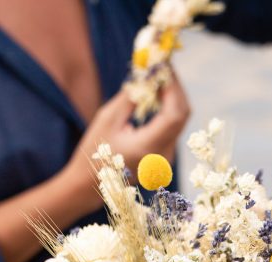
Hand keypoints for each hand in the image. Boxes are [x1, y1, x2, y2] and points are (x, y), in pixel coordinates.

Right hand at [68, 74, 190, 180]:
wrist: (90, 184)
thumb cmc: (94, 153)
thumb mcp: (108, 119)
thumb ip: (131, 98)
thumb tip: (147, 75)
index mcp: (149, 147)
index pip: (174, 113)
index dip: (173, 87)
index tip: (164, 66)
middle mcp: (163, 155)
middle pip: (182, 115)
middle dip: (175, 88)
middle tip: (163, 67)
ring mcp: (166, 157)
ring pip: (179, 120)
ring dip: (173, 96)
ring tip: (159, 76)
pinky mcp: (164, 155)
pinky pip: (172, 127)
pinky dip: (168, 108)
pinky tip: (156, 95)